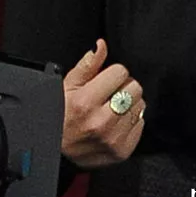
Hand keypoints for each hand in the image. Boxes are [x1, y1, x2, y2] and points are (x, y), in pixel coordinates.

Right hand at [62, 39, 145, 167]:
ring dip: (129, 104)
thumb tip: (101, 45)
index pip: (120, 72)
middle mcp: (100, 122)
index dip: (113, 73)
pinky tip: (116, 123)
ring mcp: (112, 138)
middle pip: (134, 88)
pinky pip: (141, 123)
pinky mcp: (122, 151)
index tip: (105, 81)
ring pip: (140, 105)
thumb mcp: (67, 86)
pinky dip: (131, 122)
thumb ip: (88, 64)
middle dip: (123, 87)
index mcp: (85, 102)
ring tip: (112, 109)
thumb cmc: (60, 115)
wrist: (55, 150)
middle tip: (109, 95)